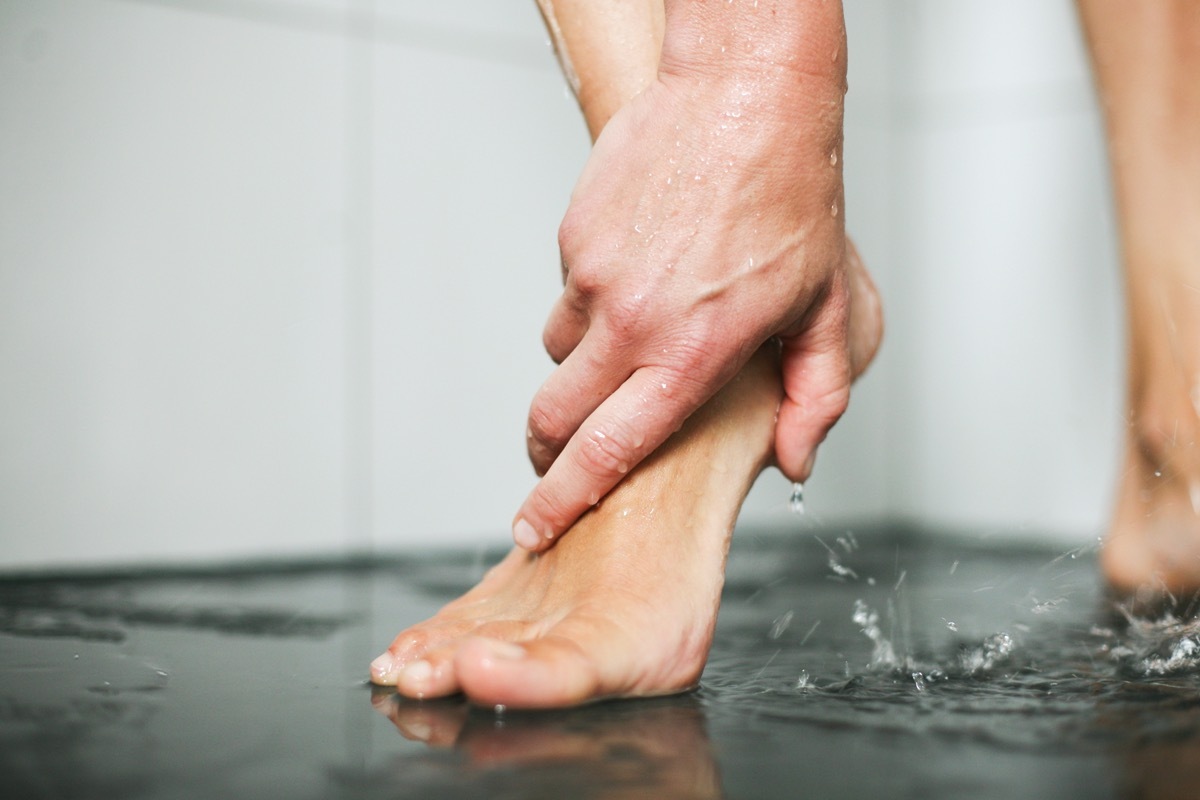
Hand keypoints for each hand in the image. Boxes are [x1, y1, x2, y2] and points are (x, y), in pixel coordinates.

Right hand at [512, 38, 878, 551]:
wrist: (745, 94)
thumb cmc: (791, 196)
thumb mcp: (825, 307)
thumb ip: (815, 397)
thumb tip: (795, 462)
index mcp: (691, 353)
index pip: (608, 451)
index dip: (562, 500)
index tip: (533, 527)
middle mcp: (633, 321)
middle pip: (553, 416)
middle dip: (546, 450)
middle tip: (555, 456)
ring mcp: (594, 275)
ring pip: (559, 351)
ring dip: (583, 365)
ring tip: (634, 334)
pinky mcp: (575, 235)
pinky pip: (569, 291)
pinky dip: (595, 298)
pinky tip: (640, 268)